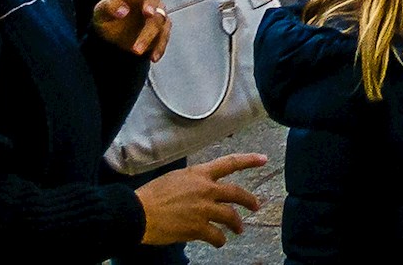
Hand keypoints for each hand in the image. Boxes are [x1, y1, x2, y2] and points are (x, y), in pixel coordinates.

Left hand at [91, 0, 169, 57]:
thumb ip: (109, 7)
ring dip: (149, 34)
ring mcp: (156, 12)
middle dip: (151, 4)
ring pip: (159, 19)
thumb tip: (123, 11)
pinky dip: (159, 46)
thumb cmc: (107, 17)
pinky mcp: (161, 29)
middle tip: (148, 14)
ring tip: (135, 50)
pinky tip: (152, 57)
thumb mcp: (100, 12)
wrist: (113, 37)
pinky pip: (164, 36)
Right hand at [131, 156, 267, 246]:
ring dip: (236, 224)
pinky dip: (220, 240)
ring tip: (238, 229)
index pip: (230, 163)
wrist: (139, 213)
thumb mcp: (176, 178)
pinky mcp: (198, 228)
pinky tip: (219, 242)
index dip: (249, 161)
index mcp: (200, 174)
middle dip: (249, 200)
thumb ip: (193, 182)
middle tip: (256, 206)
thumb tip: (202, 189)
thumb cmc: (152, 195)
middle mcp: (206, 189)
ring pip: (230, 216)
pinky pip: (216, 235)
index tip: (263, 159)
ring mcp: (203, 209)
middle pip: (236, 193)